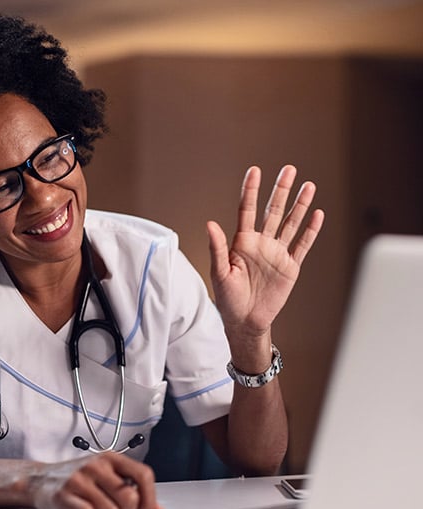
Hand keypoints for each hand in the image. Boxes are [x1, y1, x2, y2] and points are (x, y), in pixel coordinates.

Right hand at [27, 453, 164, 508]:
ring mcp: (80, 479)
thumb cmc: (78, 479)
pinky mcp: (64, 495)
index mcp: (111, 458)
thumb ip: (132, 490)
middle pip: (129, 497)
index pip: (143, 474)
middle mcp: (97, 465)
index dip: (150, 498)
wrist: (40, 479)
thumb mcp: (107, 477)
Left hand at [207, 165, 323, 340]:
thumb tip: (210, 224)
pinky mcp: (290, 266)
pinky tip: (317, 214)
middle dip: (281, 190)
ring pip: (290, 223)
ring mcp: (277, 253)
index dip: (251, 190)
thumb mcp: (219, 273)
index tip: (255, 170)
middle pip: (273, 211)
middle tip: (289, 169)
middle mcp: (261, 243)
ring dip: (299, 205)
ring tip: (309, 185)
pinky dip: (311, 231)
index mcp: (242, 242)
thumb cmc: (228, 299)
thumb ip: (217, 247)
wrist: (246, 321)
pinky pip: (303, 245)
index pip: (247, 210)